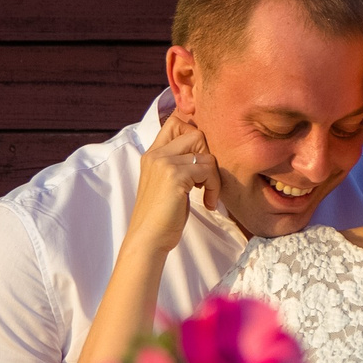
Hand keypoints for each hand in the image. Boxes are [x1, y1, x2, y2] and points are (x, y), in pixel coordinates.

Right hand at [126, 114, 219, 256]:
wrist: (148, 239)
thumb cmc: (161, 217)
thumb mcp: (166, 184)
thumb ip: (178, 165)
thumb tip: (205, 152)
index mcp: (152, 154)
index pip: (175, 123)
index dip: (195, 137)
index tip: (200, 163)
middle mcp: (156, 154)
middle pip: (196, 134)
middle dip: (208, 156)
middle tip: (205, 180)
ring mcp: (164, 163)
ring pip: (206, 154)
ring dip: (214, 177)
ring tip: (208, 196)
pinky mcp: (175, 176)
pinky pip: (208, 170)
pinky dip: (214, 188)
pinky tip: (208, 204)